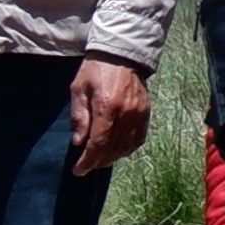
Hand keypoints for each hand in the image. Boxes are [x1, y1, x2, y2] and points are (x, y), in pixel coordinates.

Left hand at [62, 53, 154, 177]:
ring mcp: (139, 114)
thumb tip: (79, 142)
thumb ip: (79, 117)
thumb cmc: (95, 70)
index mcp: (107, 107)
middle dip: (97, 162)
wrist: (122, 54)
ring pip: (126, 147)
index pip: (98, 144)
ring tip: (99, 160)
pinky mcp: (146, 113)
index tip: (78, 170)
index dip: (88, 161)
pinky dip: (127, 149)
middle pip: (112, 149)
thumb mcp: (79, 89)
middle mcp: (126, 114)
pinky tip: (116, 151)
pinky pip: (138, 139)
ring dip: (111, 158)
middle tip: (85, 166)